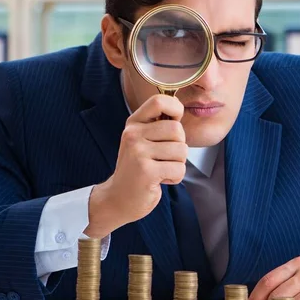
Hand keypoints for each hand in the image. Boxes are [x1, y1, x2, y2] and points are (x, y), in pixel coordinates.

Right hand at [85, 94, 187, 237]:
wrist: (118, 198)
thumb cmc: (137, 169)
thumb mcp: (142, 140)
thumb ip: (159, 125)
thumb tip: (179, 108)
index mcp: (134, 123)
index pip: (159, 101)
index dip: (176, 109)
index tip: (174, 122)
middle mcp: (133, 134)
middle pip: (177, 129)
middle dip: (179, 146)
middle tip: (164, 158)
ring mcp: (138, 152)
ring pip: (181, 150)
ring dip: (177, 164)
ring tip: (161, 169)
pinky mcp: (146, 171)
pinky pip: (179, 169)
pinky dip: (175, 177)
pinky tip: (160, 180)